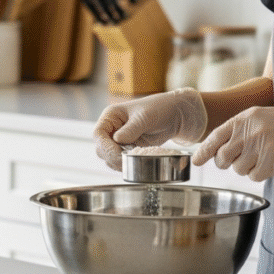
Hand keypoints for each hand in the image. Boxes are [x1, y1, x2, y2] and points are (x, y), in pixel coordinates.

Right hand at [93, 88, 207, 169]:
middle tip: (126, 160)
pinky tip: (134, 162)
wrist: (175, 115)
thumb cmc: (160, 108)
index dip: (104, 145)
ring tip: (132, 161)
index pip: (98, 134)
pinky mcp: (128, 149)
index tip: (117, 153)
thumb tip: (117, 139)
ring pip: (109, 157)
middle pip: (101, 148)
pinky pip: (120, 160)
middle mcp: (111, 128)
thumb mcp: (145, 117)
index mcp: (111, 116)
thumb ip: (131, 129)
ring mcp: (119, 140)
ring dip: (117, 162)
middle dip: (111, 156)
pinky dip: (125, 164)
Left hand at [191, 106, 273, 180]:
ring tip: (263, 156)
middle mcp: (250, 132)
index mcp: (244, 119)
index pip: (215, 137)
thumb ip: (237, 131)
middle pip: (223, 158)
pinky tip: (272, 162)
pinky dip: (260, 173)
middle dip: (228, 163)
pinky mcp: (272, 161)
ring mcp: (261, 146)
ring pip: (238, 169)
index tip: (196, 162)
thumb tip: (212, 153)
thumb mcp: (259, 118)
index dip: (204, 152)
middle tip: (241, 158)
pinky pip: (254, 176)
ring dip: (247, 168)